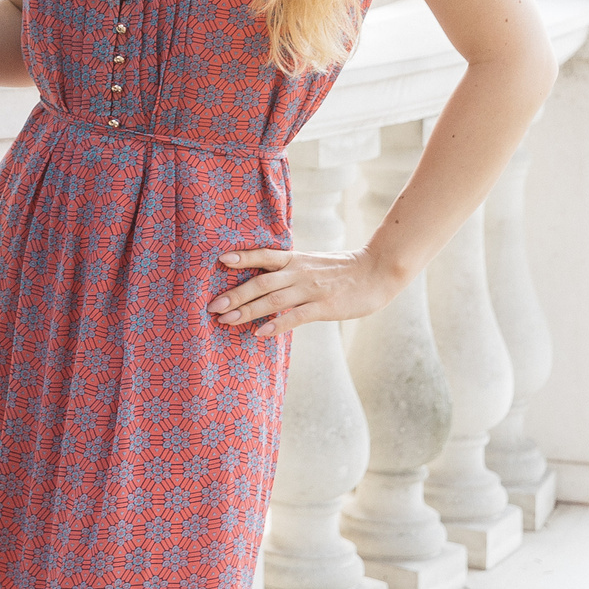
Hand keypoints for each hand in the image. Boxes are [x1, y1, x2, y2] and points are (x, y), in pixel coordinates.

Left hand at [210, 247, 405, 336]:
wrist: (377, 272)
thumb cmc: (341, 270)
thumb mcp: (312, 262)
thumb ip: (289, 269)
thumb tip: (262, 279)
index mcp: (295, 259)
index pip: (264, 255)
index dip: (243, 257)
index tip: (220, 260)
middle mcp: (299, 272)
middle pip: (261, 282)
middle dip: (235, 294)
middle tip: (212, 306)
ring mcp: (312, 290)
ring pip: (274, 300)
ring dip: (248, 311)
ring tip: (226, 320)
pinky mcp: (325, 307)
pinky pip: (297, 317)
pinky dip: (278, 324)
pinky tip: (261, 332)